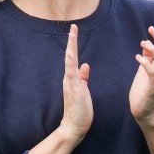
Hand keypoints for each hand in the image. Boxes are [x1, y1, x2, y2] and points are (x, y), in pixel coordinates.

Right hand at [59, 23, 93, 141]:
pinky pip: (71, 74)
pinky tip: (72, 54)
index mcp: (72, 78)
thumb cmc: (80, 110)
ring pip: (69, 62)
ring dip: (71, 48)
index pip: (73, 58)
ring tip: (72, 34)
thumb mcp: (83, 90)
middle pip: (70, 56)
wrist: (74, 126)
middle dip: (72, 41)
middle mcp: (69, 78)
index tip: (75, 31)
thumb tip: (85, 65)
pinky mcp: (73, 90)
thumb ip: (83, 78)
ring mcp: (70, 83)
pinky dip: (71, 63)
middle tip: (73, 26)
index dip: (74, 44)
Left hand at [129, 23, 153, 123]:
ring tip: (143, 42)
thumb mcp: (145, 70)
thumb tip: (146, 42)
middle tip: (151, 29)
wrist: (143, 110)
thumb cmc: (143, 89)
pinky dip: (145, 63)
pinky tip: (137, 57)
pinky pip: (152, 73)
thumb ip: (147, 57)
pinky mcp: (152, 87)